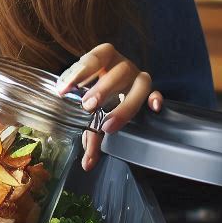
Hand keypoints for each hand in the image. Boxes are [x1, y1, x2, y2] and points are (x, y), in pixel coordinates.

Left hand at [55, 43, 163, 171]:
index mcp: (104, 60)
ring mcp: (139, 78)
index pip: (94, 58)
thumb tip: (88, 164)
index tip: (64, 90)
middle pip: (119, 72)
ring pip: (141, 83)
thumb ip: (89, 133)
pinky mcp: (150, 91)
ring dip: (125, 104)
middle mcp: (123, 66)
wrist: (120, 90)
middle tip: (88, 107)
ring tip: (108, 125)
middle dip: (103, 89)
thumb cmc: (101, 96)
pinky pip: (158, 92)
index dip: (79, 72)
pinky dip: (156, 98)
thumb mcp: (92, 109)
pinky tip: (153, 108)